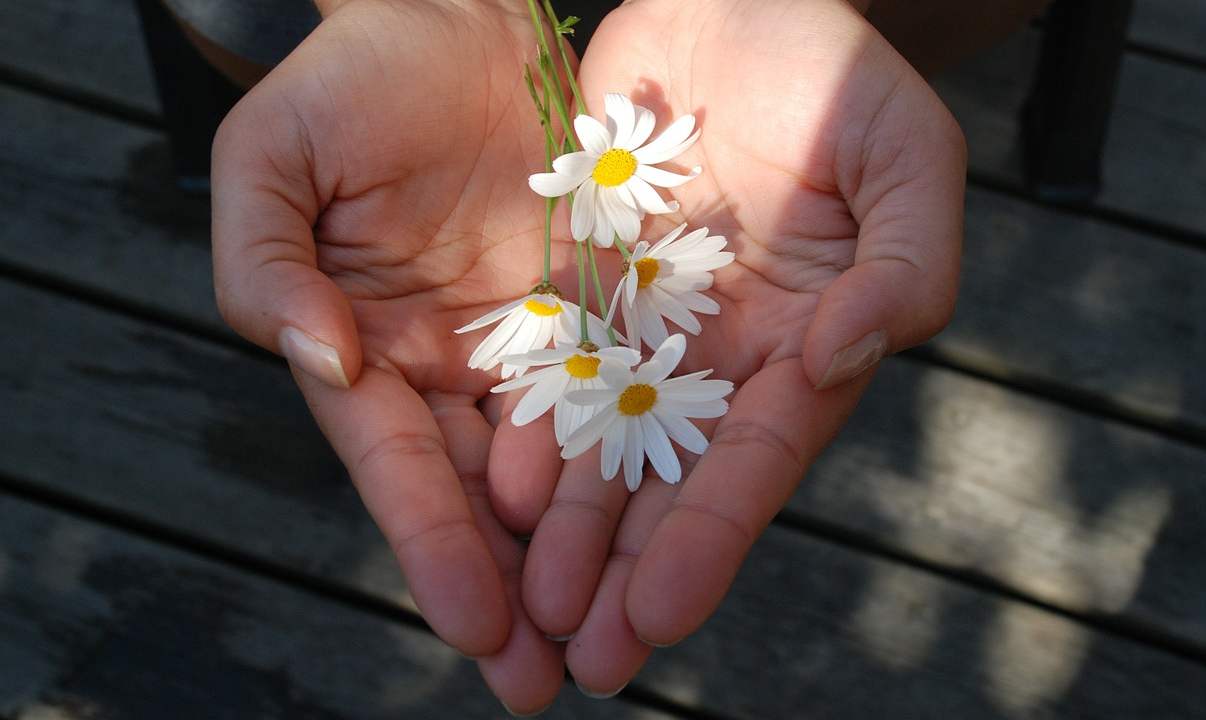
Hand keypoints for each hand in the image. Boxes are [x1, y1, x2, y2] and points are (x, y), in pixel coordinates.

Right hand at [211, 0, 584, 711]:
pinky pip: (627, 390)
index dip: (432, 547)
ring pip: (561, 467)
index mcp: (369, 348)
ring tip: (613, 642)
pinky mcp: (599, 307)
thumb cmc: (354, 79)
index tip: (473, 625)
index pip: (401, 468)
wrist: (460, 14)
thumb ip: (264, 263)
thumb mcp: (273, 159)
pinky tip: (667, 528)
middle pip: (481, 497)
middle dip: (511, 591)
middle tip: (544, 683)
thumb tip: (320, 362)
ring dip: (584, 555)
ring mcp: (531, 342)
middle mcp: (453, 366)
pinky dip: (638, 462)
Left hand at [514, 0, 964, 693]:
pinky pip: (545, 364)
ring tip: (526, 610)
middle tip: (581, 659)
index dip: (710, 538)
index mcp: (804, 342)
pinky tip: (493, 493)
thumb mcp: (909, 155)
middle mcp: (720, 354)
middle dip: (628, 569)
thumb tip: (837, 362)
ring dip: (567, 529)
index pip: (755, 459)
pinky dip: (523, 427)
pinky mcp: (582, 284)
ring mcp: (645, 324)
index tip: (659, 615)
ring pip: (599, 441)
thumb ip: (904, 267)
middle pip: (669, 478)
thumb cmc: (838, 70)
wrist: (732, 1)